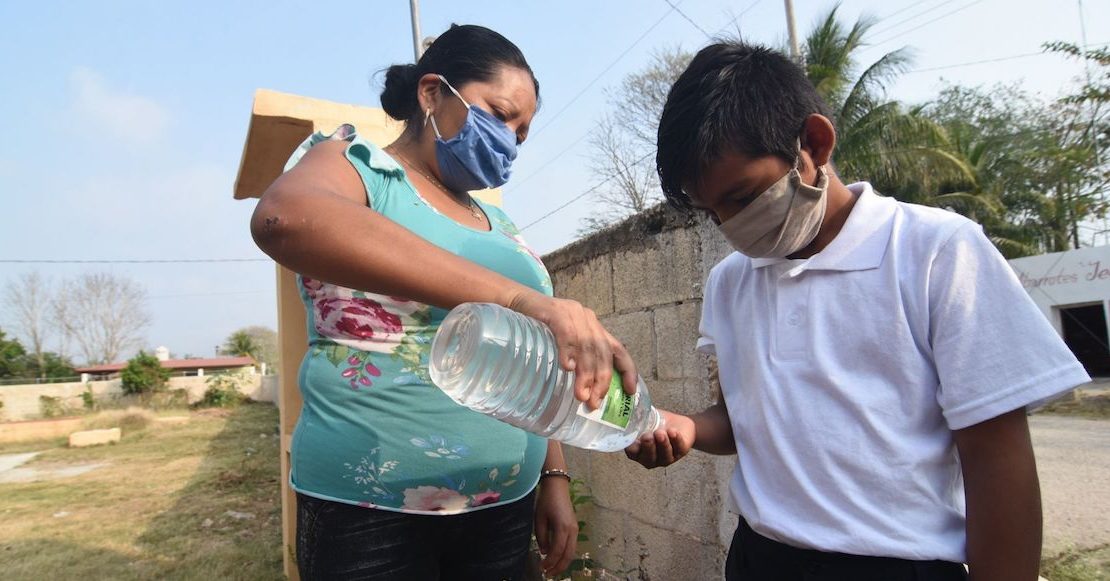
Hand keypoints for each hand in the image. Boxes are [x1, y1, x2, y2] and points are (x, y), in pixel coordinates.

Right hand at [508, 291, 637, 409]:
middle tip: (594, 402)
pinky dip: (568, 351)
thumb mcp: (563, 343)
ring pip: (586, 346)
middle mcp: (587, 319)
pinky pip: (566, 333)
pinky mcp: (555, 311)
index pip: (618, 349)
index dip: (628, 371)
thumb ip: (576, 359)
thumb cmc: (538, 328)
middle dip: (601, 380)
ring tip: (581, 395)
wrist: (515, 302)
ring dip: (585, 373)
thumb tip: (584, 394)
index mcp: (594, 327)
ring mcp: (572, 313)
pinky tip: (567, 368)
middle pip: (603, 352)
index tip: (630, 391)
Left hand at [533, 477, 578, 576]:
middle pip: (568, 555)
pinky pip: (572, 546)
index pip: (557, 551)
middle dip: (559, 567)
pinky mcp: (575, 527)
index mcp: (562, 527)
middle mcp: (572, 530)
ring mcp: (575, 529)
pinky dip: (566, 555)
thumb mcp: (539, 519)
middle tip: (548, 574)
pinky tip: (558, 559)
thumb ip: (542, 537)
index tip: (542, 568)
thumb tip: (545, 552)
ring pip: (572, 552)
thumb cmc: (546, 501)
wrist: (557, 486)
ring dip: (563, 563)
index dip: (549, 562)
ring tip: (553, 570)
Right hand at [624, 411, 694, 467]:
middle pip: (648, 458)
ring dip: (662, 444)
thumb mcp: (646, 420)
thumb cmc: (659, 424)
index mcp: (639, 452)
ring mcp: (666, 458)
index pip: (632, 453)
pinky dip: (676, 439)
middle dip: (648, 447)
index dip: (631, 448)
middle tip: (647, 436)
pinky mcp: (680, 452)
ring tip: (660, 433)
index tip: (632, 439)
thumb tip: (630, 404)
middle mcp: (651, 459)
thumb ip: (637, 417)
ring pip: (664, 455)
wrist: (679, 425)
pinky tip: (673, 432)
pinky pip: (678, 448)